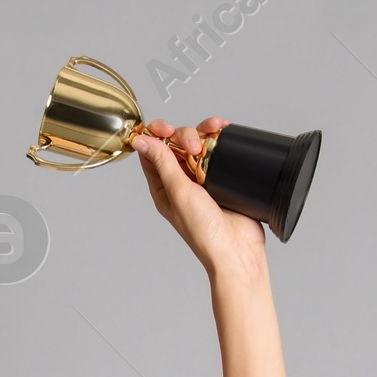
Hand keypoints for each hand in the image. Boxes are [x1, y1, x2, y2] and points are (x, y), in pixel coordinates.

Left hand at [134, 116, 265, 280]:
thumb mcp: (178, 193)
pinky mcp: (222, 174)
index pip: (152, 153)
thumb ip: (162, 163)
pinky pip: (218, 148)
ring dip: (203, 132)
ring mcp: (202, 177)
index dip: (155, 135)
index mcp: (163, 188)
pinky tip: (224, 130)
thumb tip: (140, 141)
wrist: (236, 247)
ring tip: (213, 137)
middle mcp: (181, 181)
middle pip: (176, 143)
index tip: (165, 129)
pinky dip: (219, 136)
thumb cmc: (204, 230)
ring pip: (197, 142)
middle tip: (194, 146)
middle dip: (184, 135)